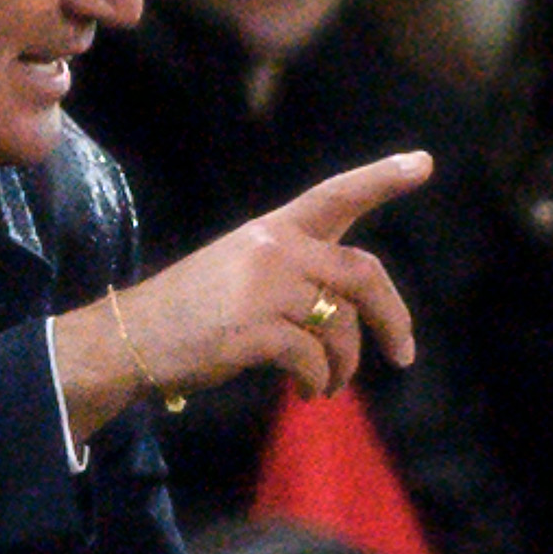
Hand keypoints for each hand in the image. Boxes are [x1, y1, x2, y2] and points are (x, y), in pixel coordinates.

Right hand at [57, 153, 428, 440]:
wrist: (130, 338)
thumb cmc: (190, 310)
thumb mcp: (241, 268)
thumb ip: (295, 274)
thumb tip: (349, 314)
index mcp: (273, 229)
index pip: (335, 195)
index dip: (382, 179)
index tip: (423, 162)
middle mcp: (275, 249)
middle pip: (362, 274)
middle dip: (394, 317)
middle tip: (405, 355)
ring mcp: (265, 288)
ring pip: (341, 326)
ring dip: (345, 365)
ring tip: (331, 385)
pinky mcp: (255, 330)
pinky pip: (314, 359)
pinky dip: (318, 381)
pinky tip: (307, 390)